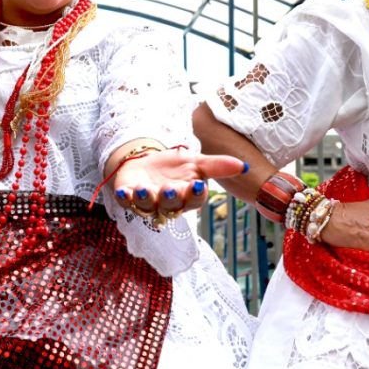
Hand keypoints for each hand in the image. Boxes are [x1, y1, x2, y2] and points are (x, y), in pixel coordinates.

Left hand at [112, 151, 246, 223]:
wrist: (143, 163)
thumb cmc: (172, 167)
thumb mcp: (195, 162)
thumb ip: (217, 165)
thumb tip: (244, 166)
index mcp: (186, 197)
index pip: (194, 201)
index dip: (195, 196)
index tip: (198, 185)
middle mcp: (167, 203)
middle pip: (171, 207)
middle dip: (171, 199)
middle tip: (171, 189)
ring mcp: (146, 202)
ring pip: (148, 206)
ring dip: (147, 199)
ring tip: (147, 188)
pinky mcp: (128, 197)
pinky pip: (126, 201)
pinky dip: (125, 197)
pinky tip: (124, 191)